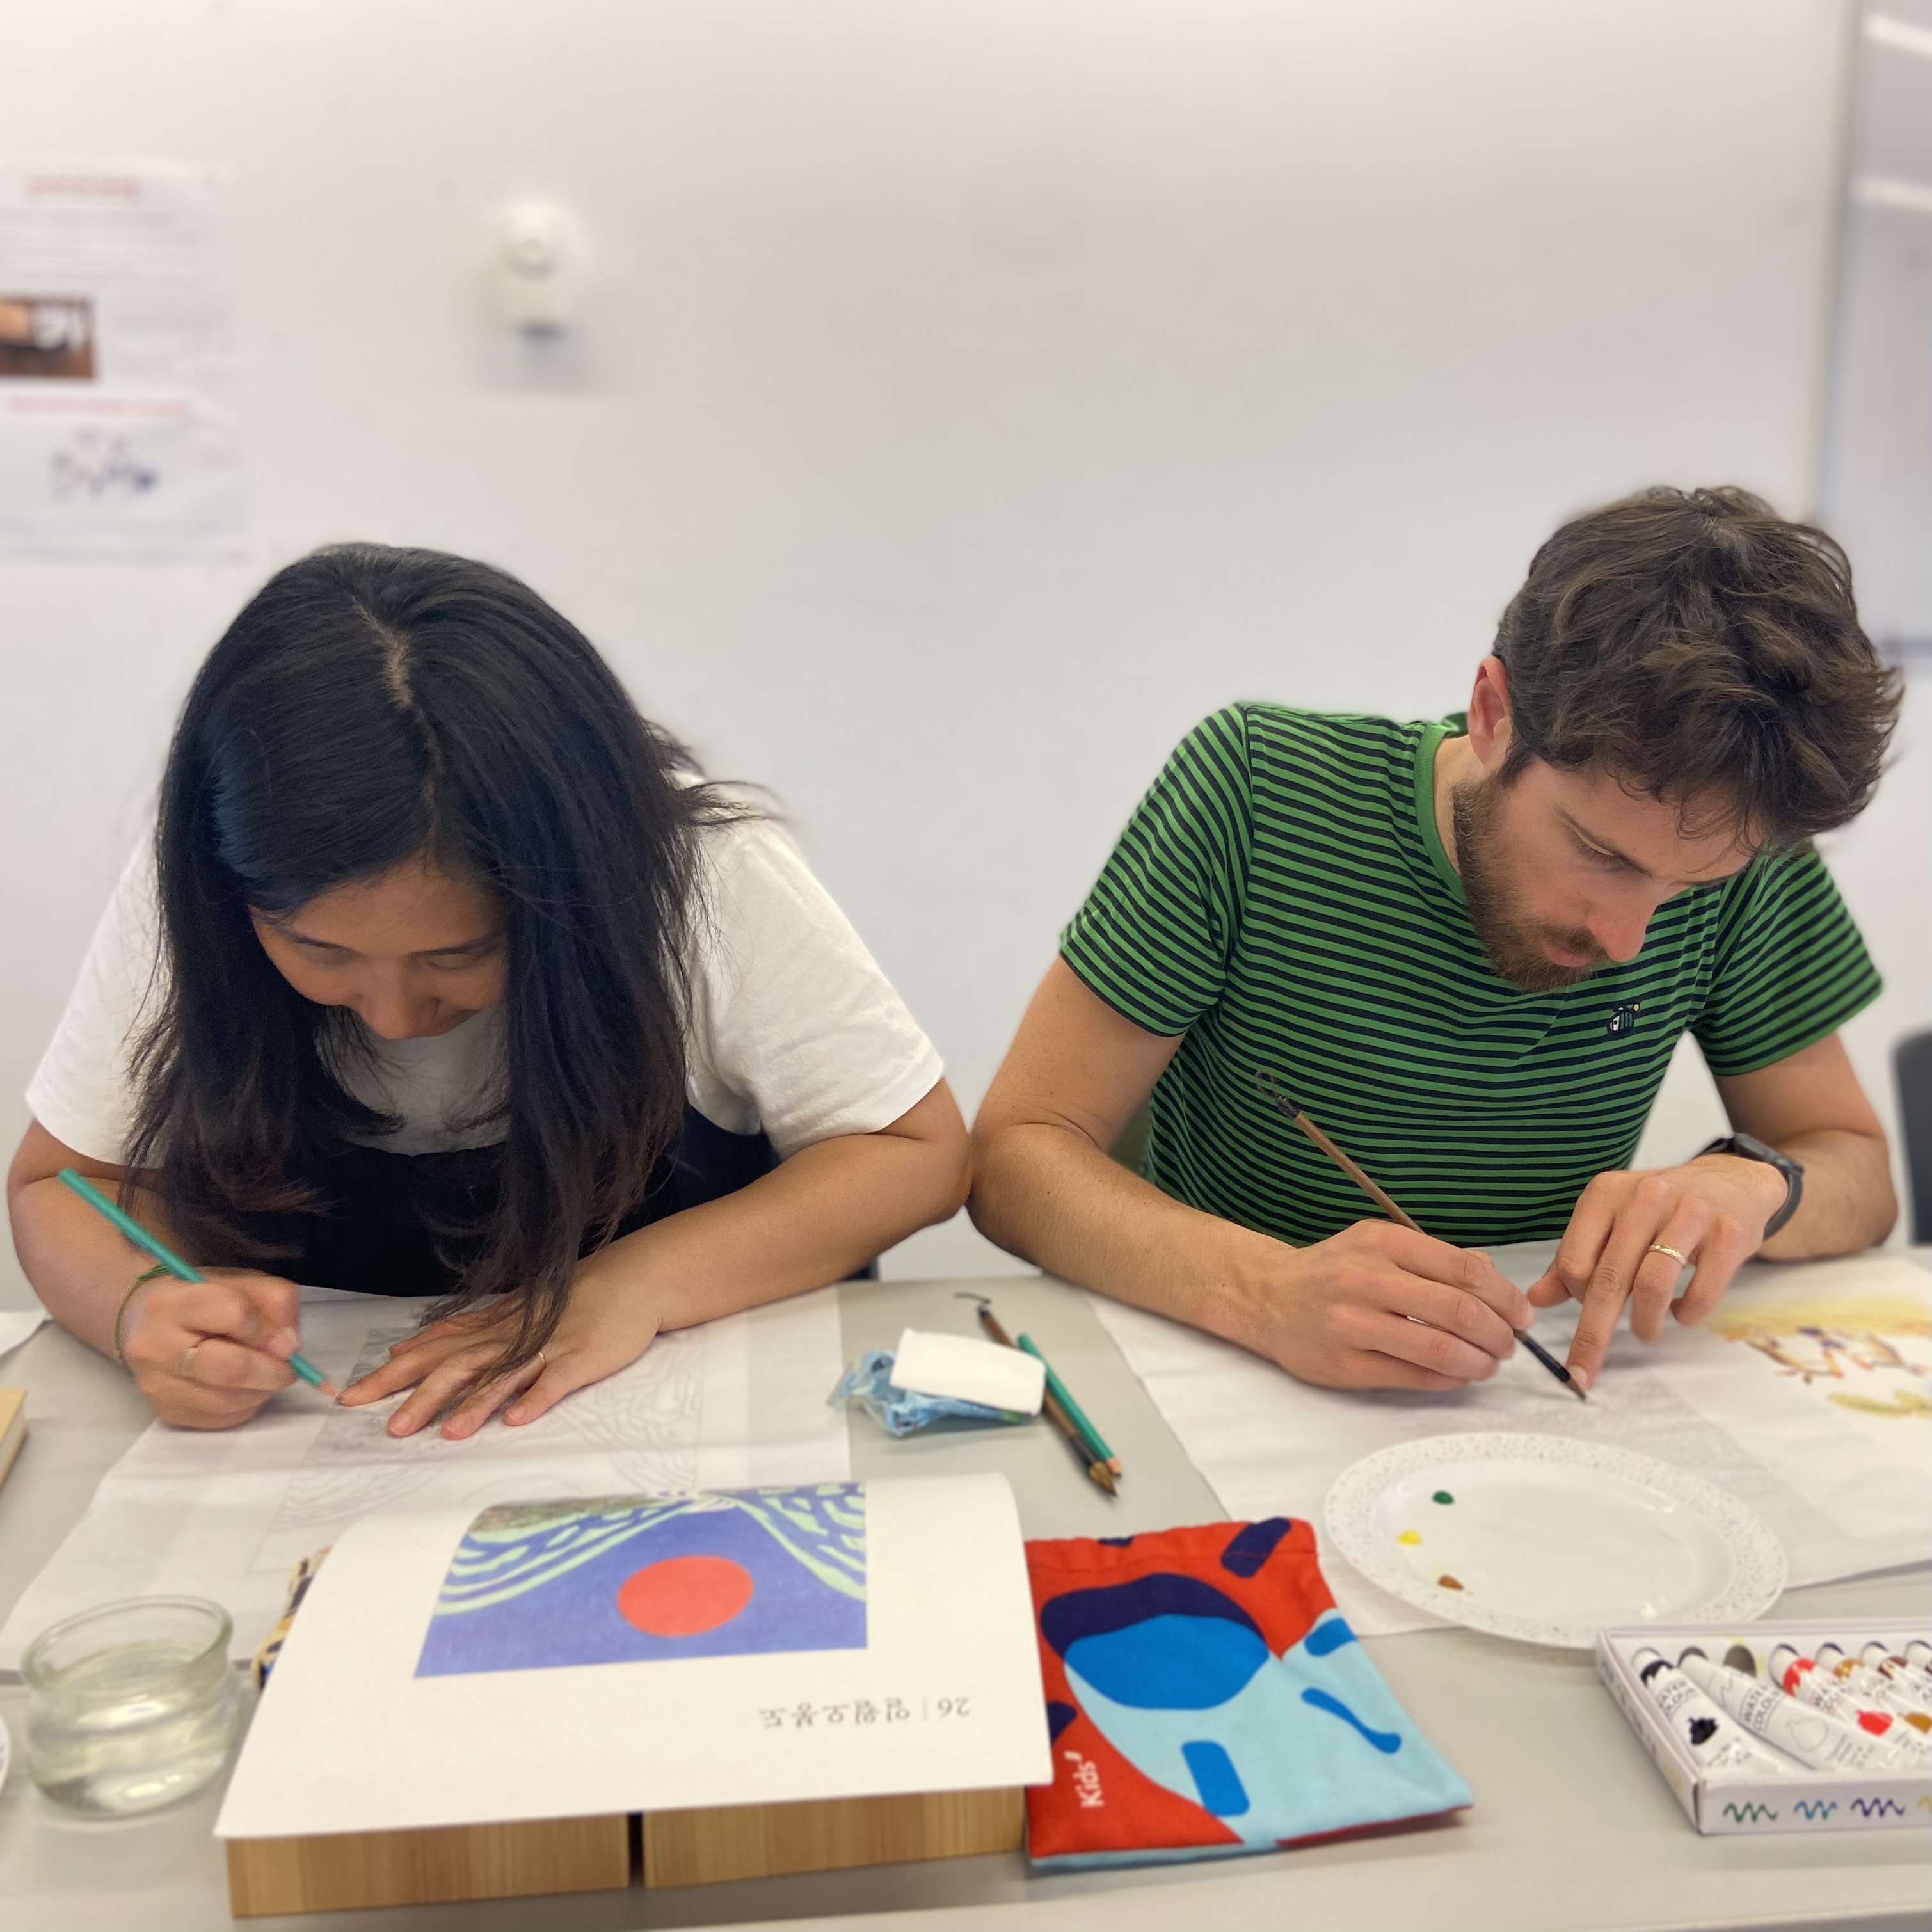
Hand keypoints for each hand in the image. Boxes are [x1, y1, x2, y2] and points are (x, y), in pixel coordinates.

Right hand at [120, 1269, 303, 1429]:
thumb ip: (275, 1302)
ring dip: (261, 1390)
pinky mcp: (167, 1413)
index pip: (234, 1314)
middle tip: (288, 1369)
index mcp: (170, 1303)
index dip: (266, 1328)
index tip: (280, 1336)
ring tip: (265, 1374)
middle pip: (231, 1369)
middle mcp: (154, 1347)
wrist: (146, 1322)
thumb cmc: (203, 1299)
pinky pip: (222, 1418)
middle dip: (272, 1371)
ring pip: (229, 1400)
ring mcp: (156, 1385)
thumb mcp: (244, 1283)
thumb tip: (288, 1347)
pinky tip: (245, 1387)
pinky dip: (246, 1405)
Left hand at [338, 1249, 664, 1438]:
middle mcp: (510, 1338)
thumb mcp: (504, 1312)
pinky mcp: (581, 1358)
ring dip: (476, 1404)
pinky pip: (556, 1381)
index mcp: (489, 1329)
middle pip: (459, 1366)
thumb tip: (403, 1348)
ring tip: (449, 1433)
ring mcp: (546, 1347)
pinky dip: (536, 1399)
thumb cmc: (565, 1300)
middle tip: (390, 1429)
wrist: (628, 1279)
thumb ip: (456, 1332)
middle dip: (423, 1397)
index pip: (431, 1351)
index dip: (391, 1374)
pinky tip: (518, 1420)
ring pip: (504, 1376)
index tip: (350, 1398)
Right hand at [1242, 1220, 1531, 1390]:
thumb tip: (1492, 1277)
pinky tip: (1458, 1375)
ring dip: (1479, 1361)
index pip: (1463, 1268)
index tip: (1521, 1313)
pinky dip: (1448, 1379)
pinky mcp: (1343, 1364)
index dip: (1504, 1295)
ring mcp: (1351, 1323)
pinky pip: (1412, 1376)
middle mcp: (1365, 1278)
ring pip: (1439, 1348)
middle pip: (1458, 1309)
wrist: (1266, 1297)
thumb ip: (1433, 1258)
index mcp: (1381, 1241)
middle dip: (1499, 1332)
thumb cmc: (1332, 1271)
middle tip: (1510, 1344)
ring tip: (1489, 1364)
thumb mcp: (1377, 1245)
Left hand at [1527, 1156, 1787, 1387]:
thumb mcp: (1611, 1222)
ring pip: (1652, 1285)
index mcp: (1606, 1193)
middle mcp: (1644, 1196)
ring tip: (1646, 1332)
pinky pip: (1701, 1292)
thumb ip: (1573, 1259)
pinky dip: (1686, 1315)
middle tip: (1585, 1369)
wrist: (1732, 1182)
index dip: (1575, 1295)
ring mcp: (1689, 1212)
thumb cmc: (1660, 1210)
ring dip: (1644, 1323)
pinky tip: (1681, 1312)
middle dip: (1593, 1333)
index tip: (1587, 1308)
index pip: (1573, 1260)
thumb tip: (1534, 1300)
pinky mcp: (1727, 1233)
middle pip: (1609, 1278)